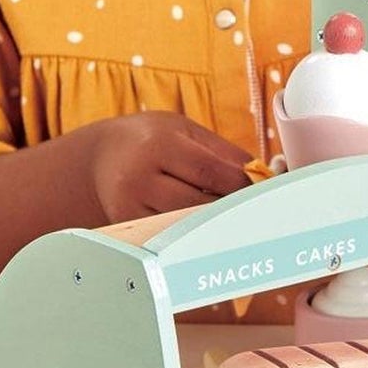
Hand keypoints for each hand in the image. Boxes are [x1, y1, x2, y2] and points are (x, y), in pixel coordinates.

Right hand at [81, 112, 253, 223]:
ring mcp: (129, 207)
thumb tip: (264, 177)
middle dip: (231, 208)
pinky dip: (191, 232)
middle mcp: (139, 178)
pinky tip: (204, 227)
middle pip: (199, 204)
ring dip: (214, 223)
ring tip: (231, 217)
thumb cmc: (153, 140)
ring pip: (186, 225)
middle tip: (256, 210)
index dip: (243, 186)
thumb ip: (225, 153)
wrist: (101, 157)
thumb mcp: (186, 131)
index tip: (265, 192)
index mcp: (159, 145)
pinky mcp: (127, 227)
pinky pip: (169, 235)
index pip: (212, 173)